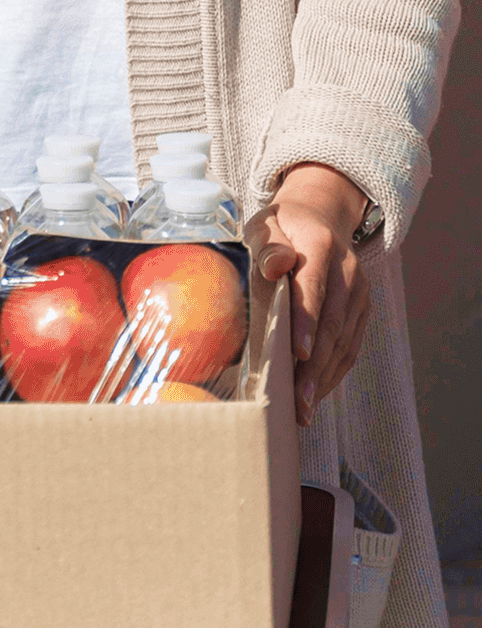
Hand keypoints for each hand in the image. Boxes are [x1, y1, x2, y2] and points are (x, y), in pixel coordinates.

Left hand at [246, 162, 371, 427]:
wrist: (318, 219)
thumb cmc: (280, 227)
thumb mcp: (266, 224)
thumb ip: (268, 244)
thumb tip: (276, 266)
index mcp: (321, 246)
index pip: (315, 288)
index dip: (307, 323)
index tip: (298, 354)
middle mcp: (348, 273)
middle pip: (332, 325)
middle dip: (315, 366)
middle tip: (297, 400)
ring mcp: (359, 294)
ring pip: (344, 342)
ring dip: (325, 378)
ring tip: (304, 409)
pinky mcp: (362, 310)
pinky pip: (350, 346)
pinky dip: (334, 372)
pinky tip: (316, 393)